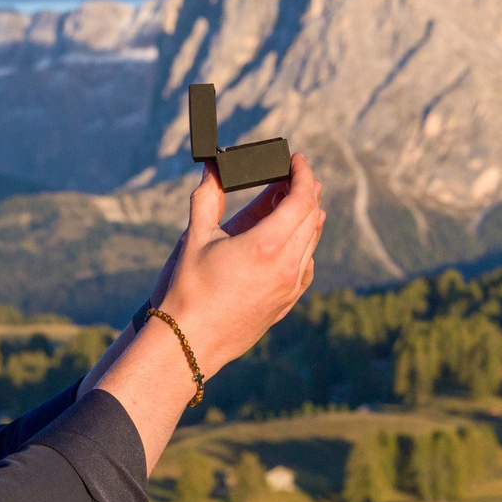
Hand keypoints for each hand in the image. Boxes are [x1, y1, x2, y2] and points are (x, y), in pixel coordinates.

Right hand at [73, 173, 301, 400]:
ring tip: (288, 203)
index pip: (302, 199)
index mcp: (267, 245)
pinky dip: (302, 245)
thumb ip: (207, 196)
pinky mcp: (287, 303)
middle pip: (312, 217)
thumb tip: (212, 167)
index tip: (297, 160)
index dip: (304, 174)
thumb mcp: (195, 237)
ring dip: (306, 217)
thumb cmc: (188, 289)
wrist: (190, 341)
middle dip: (306, 191)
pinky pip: (306, 266)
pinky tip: (287, 241)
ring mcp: (290, 287)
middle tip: (291, 176)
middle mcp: (287, 266)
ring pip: (312, 241)